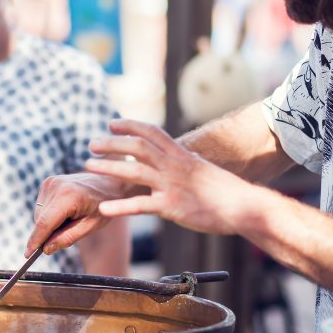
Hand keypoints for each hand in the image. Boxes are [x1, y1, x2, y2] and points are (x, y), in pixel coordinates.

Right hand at [25, 172, 137, 255]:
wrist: (108, 182)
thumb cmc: (103, 205)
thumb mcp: (91, 226)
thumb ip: (68, 238)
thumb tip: (46, 248)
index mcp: (68, 196)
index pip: (45, 223)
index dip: (35, 241)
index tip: (27, 255)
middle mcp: (55, 186)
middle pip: (40, 220)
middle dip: (48, 233)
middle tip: (70, 229)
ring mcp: (50, 182)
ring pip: (39, 214)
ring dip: (49, 223)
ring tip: (72, 216)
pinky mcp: (48, 182)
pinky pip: (41, 207)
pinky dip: (50, 214)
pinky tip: (67, 210)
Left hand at [84, 118, 250, 235]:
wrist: (245, 207)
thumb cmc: (226, 191)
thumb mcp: (204, 169)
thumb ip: (186, 162)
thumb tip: (179, 155)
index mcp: (181, 155)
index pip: (151, 131)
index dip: (130, 125)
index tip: (112, 123)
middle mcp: (175, 166)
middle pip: (137, 147)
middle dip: (112, 143)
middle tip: (91, 145)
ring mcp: (172, 186)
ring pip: (134, 172)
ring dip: (108, 168)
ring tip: (87, 167)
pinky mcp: (172, 207)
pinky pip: (141, 206)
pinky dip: (120, 207)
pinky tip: (104, 209)